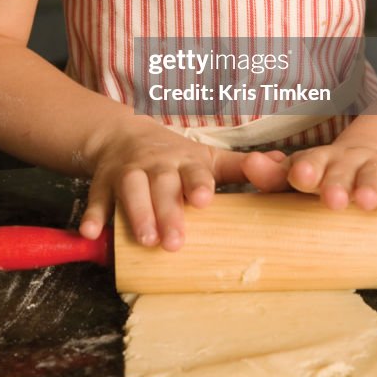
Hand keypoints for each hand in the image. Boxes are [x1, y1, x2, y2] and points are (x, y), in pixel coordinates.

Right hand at [79, 115, 285, 250]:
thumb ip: (241, 166)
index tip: (205, 198)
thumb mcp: (207, 157)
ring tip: (144, 240)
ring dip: (136, 213)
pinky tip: (92, 233)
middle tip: (174, 241)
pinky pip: (95, 199)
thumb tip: (284, 164)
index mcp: (185, 162)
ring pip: (131, 190)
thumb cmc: (173, 155)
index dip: (199, 184)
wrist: (123, 135)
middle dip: (168, 212)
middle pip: (162, 187)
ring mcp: (128, 173)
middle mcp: (157, 166)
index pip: (195, 172)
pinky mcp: (102, 183)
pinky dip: (93, 215)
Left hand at [241, 143, 376, 213]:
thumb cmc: (327, 177)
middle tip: (332, 200)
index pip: (310, 162)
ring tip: (367, 202)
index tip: (299, 177)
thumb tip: (248, 165)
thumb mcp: (301, 176)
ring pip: (373, 174)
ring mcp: (375, 166)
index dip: (305, 170)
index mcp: (319, 162)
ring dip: (370, 187)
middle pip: (341, 169)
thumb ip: (274, 176)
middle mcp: (347, 160)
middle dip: (336, 183)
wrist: (372, 158)